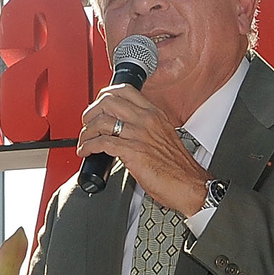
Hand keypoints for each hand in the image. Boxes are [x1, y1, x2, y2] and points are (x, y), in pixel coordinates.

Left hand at [76, 85, 209, 217]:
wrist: (189, 184)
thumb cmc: (177, 167)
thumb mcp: (164, 135)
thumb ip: (146, 127)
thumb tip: (125, 129)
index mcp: (154, 113)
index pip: (124, 90)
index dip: (104, 96)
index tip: (97, 106)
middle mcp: (146, 120)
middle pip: (108, 102)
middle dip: (91, 112)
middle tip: (87, 124)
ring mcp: (139, 135)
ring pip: (102, 121)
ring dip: (86, 132)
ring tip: (84, 141)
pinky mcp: (132, 152)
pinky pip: (102, 143)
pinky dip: (89, 146)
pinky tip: (86, 152)